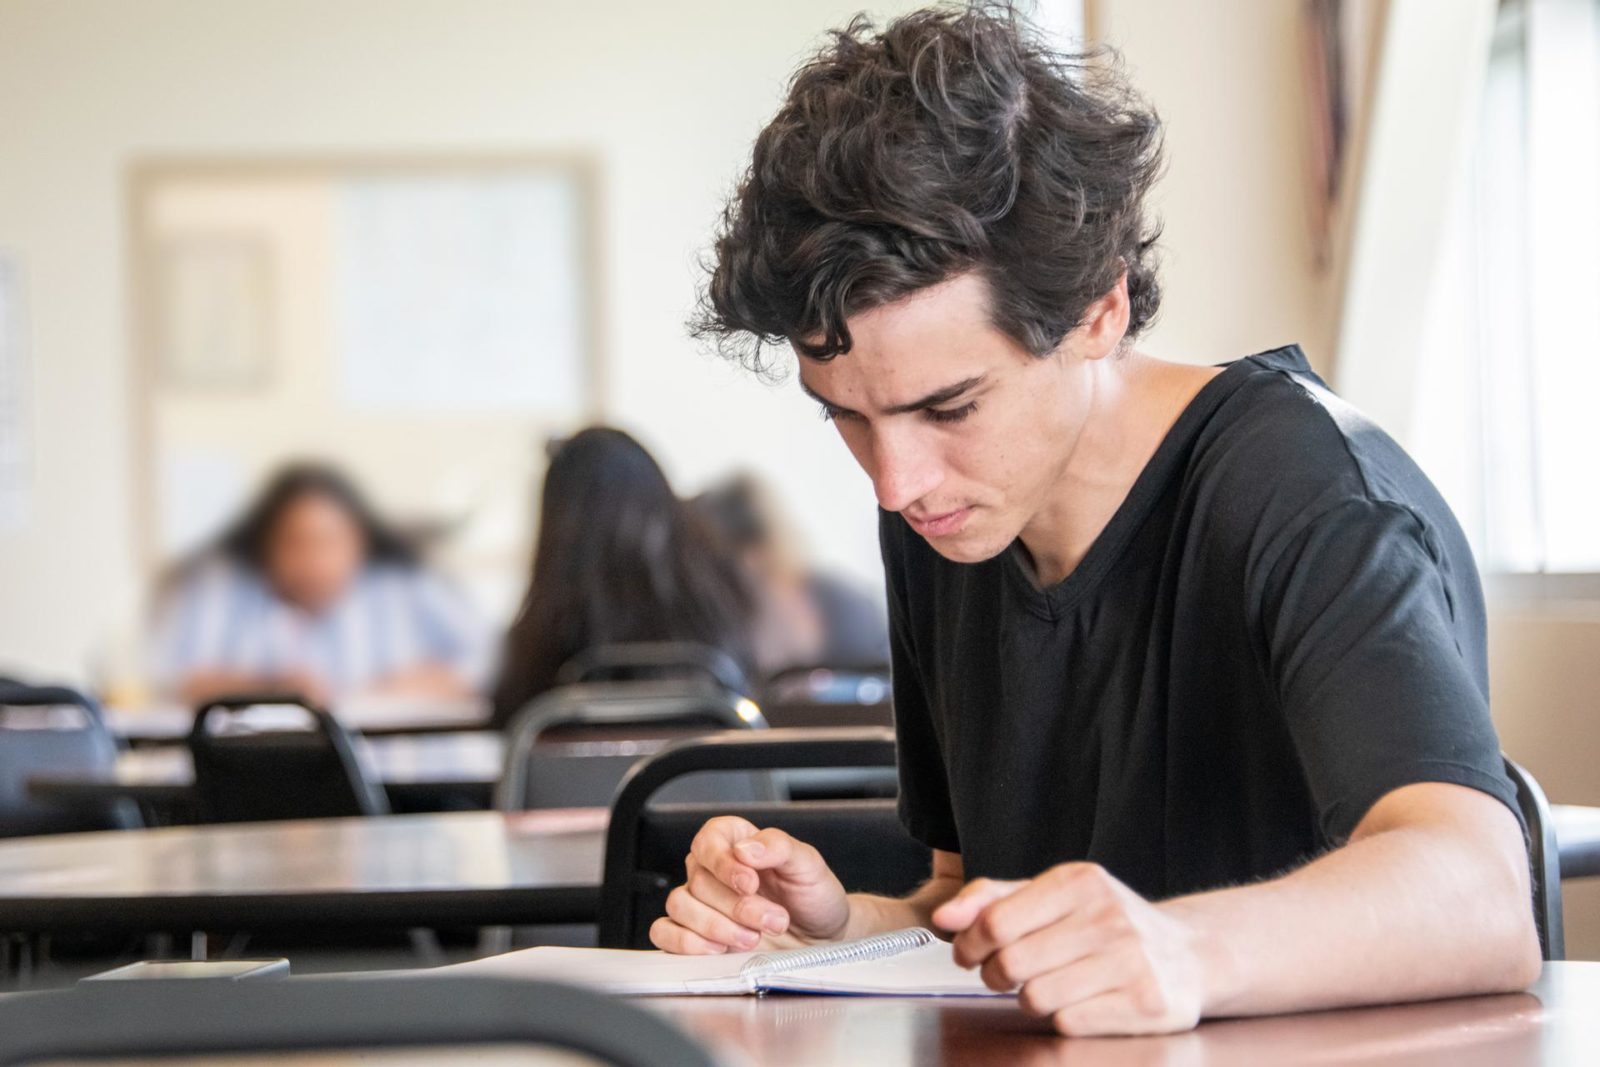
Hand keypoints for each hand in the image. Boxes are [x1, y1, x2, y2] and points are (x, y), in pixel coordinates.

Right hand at [649, 816, 850, 954]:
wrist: (821, 938)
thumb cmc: (812, 896)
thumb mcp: (808, 865)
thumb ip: (779, 847)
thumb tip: (745, 848)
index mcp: (735, 841)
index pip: (708, 841)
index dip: (724, 864)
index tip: (750, 883)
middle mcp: (712, 870)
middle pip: (698, 881)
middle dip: (738, 907)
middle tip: (772, 920)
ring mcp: (701, 903)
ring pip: (679, 906)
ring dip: (716, 926)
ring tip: (752, 938)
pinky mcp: (695, 934)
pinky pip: (664, 932)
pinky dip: (686, 943)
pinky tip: (718, 949)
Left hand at [933, 863, 1205, 1036]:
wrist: (1188, 955)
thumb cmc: (1106, 923)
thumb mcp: (1052, 895)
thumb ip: (992, 900)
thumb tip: (943, 918)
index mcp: (1080, 881)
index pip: (995, 920)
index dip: (968, 944)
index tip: (968, 953)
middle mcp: (1108, 916)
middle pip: (1011, 963)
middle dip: (995, 975)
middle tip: (1004, 974)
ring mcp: (1130, 961)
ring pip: (1036, 998)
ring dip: (1030, 998)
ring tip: (1049, 985)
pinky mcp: (1146, 1004)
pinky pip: (1068, 1023)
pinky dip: (1063, 1017)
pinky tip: (1082, 1001)